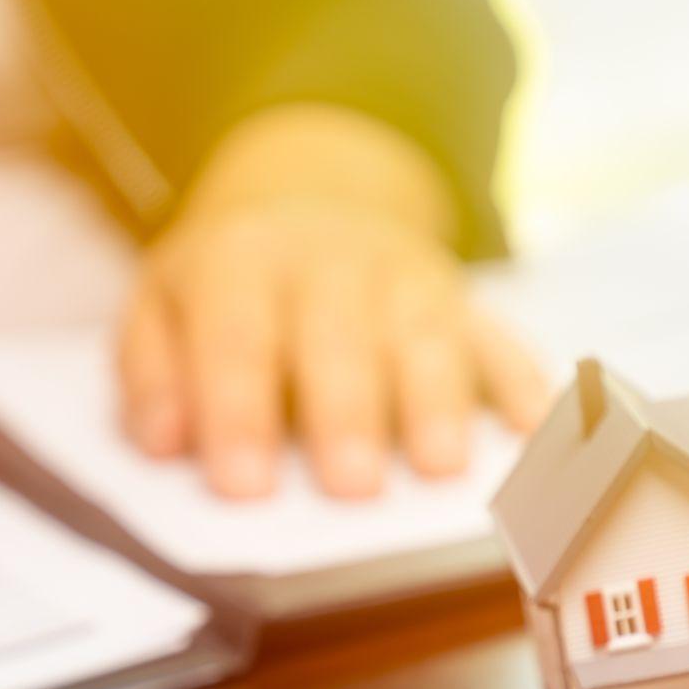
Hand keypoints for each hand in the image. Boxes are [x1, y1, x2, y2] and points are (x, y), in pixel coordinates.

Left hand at [118, 105, 548, 498]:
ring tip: (439, 470)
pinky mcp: (464, 300)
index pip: (236, 339)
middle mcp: (330, 262)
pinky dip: (521, 386)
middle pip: (340, 339)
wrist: (306, 199)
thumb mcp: (160, 307)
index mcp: (241, 264)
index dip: (239, 412)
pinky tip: (535, 433)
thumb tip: (161, 443)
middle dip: (348, 414)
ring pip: (427, 337)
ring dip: (437, 403)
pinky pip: (500, 340)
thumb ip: (153, 374)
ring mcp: (406, 277)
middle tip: (351, 488)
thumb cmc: (226, 286)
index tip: (245, 487)